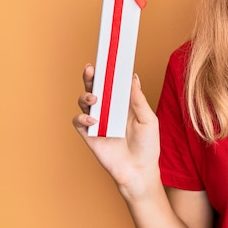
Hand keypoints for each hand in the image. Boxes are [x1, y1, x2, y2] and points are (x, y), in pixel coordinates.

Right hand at [72, 65, 160, 197]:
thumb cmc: (147, 145)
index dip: (108, 71)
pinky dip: (83, 118)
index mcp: (124, 102)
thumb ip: (138, 99)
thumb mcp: (148, 119)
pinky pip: (79, 122)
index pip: (113, 82)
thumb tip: (132, 77)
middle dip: (91, 77)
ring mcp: (98, 121)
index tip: (107, 57)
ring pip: (84, 101)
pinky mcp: (89, 135)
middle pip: (95, 88)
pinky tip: (93, 121)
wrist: (140, 171)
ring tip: (95, 99)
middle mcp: (109, 109)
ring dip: (86, 96)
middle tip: (91, 69)